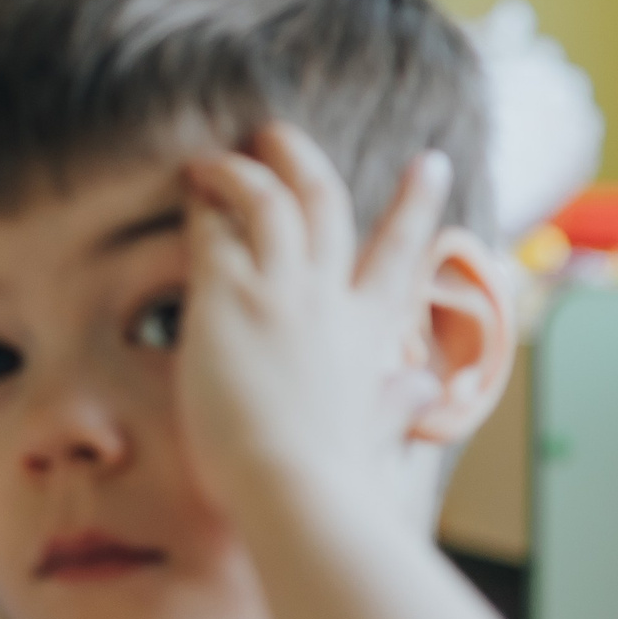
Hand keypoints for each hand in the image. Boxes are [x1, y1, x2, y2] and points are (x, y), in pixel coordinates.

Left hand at [177, 123, 449, 525]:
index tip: (428, 164)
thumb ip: (399, 400)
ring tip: (215, 154)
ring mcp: (282, 292)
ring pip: (269, 202)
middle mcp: (330, 299)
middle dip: (301, 161)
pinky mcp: (231, 299)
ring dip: (242, 170)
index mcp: (370, 330)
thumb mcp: (379, 427)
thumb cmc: (332, 474)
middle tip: (278, 133)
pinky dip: (204, 203)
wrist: (297, 485)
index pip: (399, 254)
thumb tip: (426, 388)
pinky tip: (188, 188)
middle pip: (326, 206)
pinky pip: (215, 231)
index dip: (416, 205)